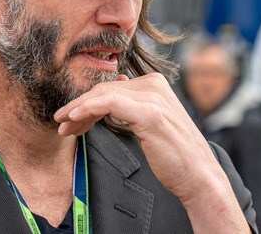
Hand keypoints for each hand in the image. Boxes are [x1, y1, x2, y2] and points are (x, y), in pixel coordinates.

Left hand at [54, 73, 250, 232]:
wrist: (199, 177)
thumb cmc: (175, 155)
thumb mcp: (152, 122)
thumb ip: (135, 104)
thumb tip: (116, 87)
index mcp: (155, 83)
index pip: (111, 86)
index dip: (87, 101)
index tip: (70, 118)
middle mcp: (155, 85)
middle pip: (104, 89)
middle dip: (78, 106)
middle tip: (61, 122)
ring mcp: (153, 98)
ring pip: (102, 94)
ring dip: (78, 110)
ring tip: (64, 126)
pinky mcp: (149, 113)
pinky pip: (109, 103)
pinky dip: (88, 108)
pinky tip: (75, 118)